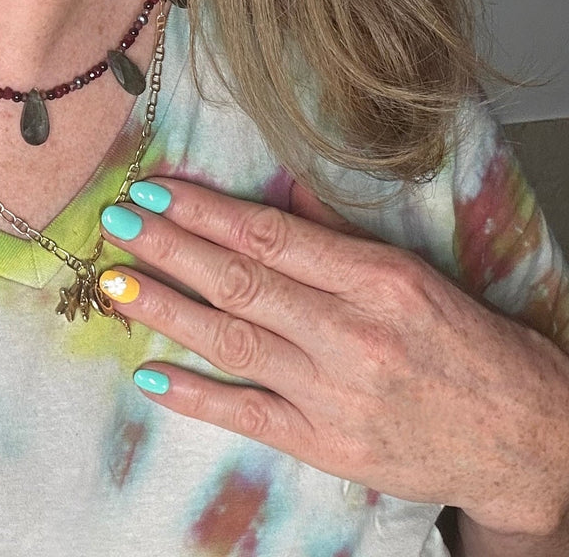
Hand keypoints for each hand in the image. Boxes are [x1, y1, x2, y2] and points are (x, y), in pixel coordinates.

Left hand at [97, 178, 568, 537]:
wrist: (521, 436)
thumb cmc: (465, 343)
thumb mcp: (411, 271)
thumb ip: (337, 236)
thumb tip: (276, 195)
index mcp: (375, 278)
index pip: (269, 235)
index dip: (204, 211)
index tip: (155, 191)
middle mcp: (351, 331)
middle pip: (240, 281)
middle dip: (169, 247)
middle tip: (116, 222)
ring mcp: (334, 392)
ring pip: (232, 340)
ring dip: (166, 309)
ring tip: (114, 284)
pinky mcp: (325, 444)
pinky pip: (247, 414)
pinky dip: (195, 396)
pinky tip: (149, 376)